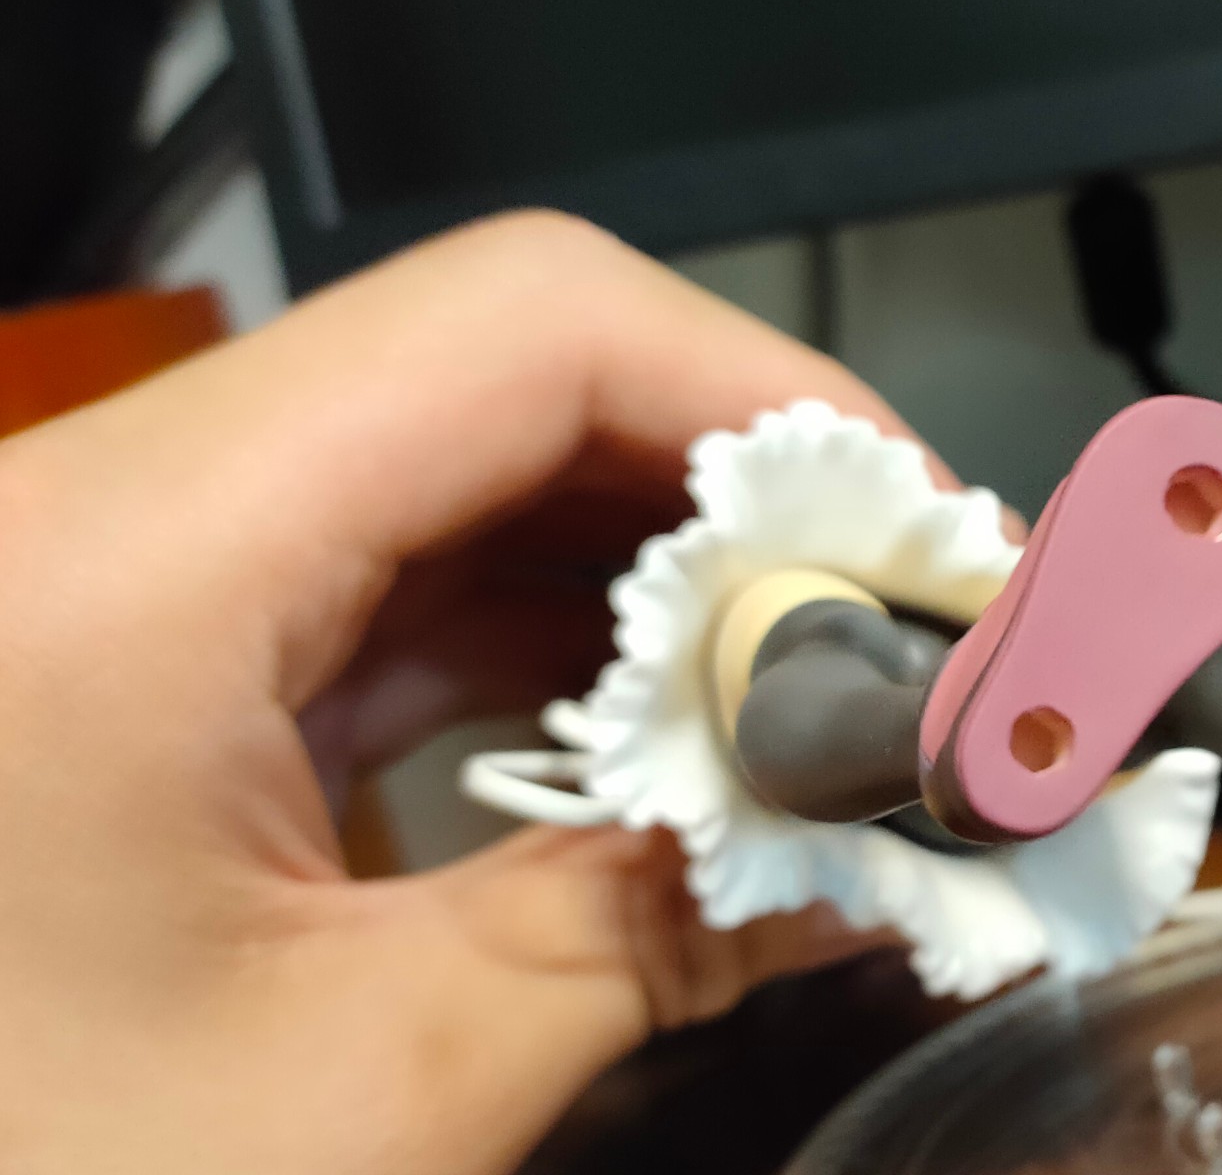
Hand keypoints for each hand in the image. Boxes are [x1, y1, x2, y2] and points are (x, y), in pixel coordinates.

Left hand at [0, 212, 952, 1173]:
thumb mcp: (374, 1091)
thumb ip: (657, 935)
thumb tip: (889, 859)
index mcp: (120, 570)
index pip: (523, 330)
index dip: (774, 408)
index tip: (931, 543)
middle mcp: (91, 523)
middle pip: (499, 383)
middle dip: (741, 502)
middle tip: (913, 633)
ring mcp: (96, 589)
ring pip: (449, 483)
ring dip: (654, 583)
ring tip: (820, 702)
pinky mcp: (113, 673)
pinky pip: (375, 591)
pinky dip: (544, 653)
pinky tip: (665, 749)